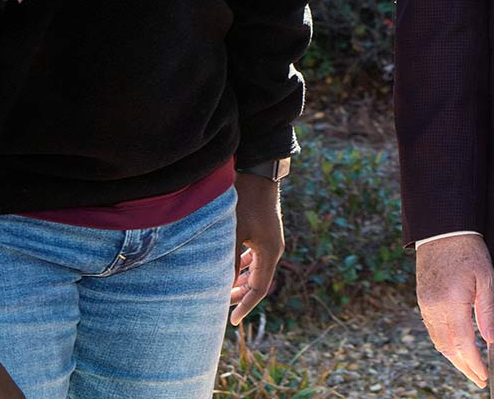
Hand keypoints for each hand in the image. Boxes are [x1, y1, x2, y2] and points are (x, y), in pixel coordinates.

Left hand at [230, 173, 284, 325]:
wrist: (257, 171)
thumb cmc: (244, 200)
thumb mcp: (233, 232)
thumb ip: (228, 261)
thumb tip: (223, 287)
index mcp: (269, 252)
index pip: (258, 289)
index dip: (245, 306)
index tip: (233, 322)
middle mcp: (273, 248)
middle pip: (257, 281)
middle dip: (240, 295)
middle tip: (220, 304)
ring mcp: (269, 239)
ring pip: (255, 269)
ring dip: (240, 280)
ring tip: (222, 288)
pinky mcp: (263, 230)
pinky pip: (254, 256)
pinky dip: (241, 265)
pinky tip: (228, 264)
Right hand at [415, 233, 493, 387]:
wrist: (443, 228)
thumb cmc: (470, 250)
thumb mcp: (485, 278)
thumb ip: (487, 311)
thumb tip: (490, 340)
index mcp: (452, 303)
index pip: (464, 344)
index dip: (474, 363)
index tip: (485, 376)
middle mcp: (434, 308)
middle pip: (448, 348)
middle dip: (464, 367)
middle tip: (479, 380)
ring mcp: (426, 304)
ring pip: (438, 341)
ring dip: (453, 358)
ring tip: (469, 368)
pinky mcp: (423, 300)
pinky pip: (432, 330)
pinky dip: (444, 343)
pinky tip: (455, 347)